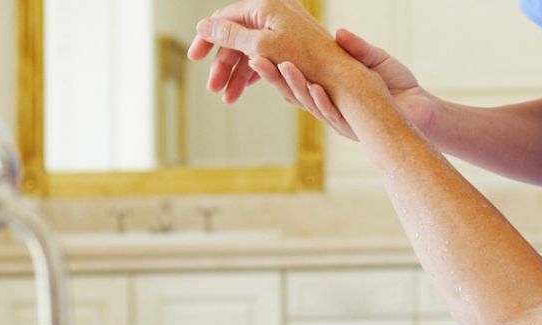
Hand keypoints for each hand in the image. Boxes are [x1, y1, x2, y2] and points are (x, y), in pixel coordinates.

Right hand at [187, 0, 374, 103]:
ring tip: (229, 98)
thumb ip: (230, 35)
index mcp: (266, 6)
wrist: (347, 77)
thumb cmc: (306, 59)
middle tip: (214, 89)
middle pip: (237, 37)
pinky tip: (244, 90)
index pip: (225, 18)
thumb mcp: (261, 45)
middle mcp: (275, 14)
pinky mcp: (294, 48)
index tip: (193, 59)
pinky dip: (255, 74)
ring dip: (237, 74)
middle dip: (223, 64)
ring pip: (252, 51)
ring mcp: (285, 31)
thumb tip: (203, 25)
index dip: (207, 38)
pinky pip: (267, 58)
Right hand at [252, 29, 439, 140]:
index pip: (295, 77)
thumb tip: (339, 33)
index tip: (257, 48)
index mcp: (328, 89)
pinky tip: (313, 87)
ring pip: (309, 103)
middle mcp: (329, 105)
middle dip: (273, 75)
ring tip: (281, 66)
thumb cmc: (399, 87)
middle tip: (253, 58)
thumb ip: (357, 49)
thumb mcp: (376, 61)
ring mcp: (340, 116)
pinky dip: (322, 100)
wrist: (423, 113)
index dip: (275, 66)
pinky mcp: (355, 126)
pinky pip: (333, 114)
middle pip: (293, 91)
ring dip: (294, 85)